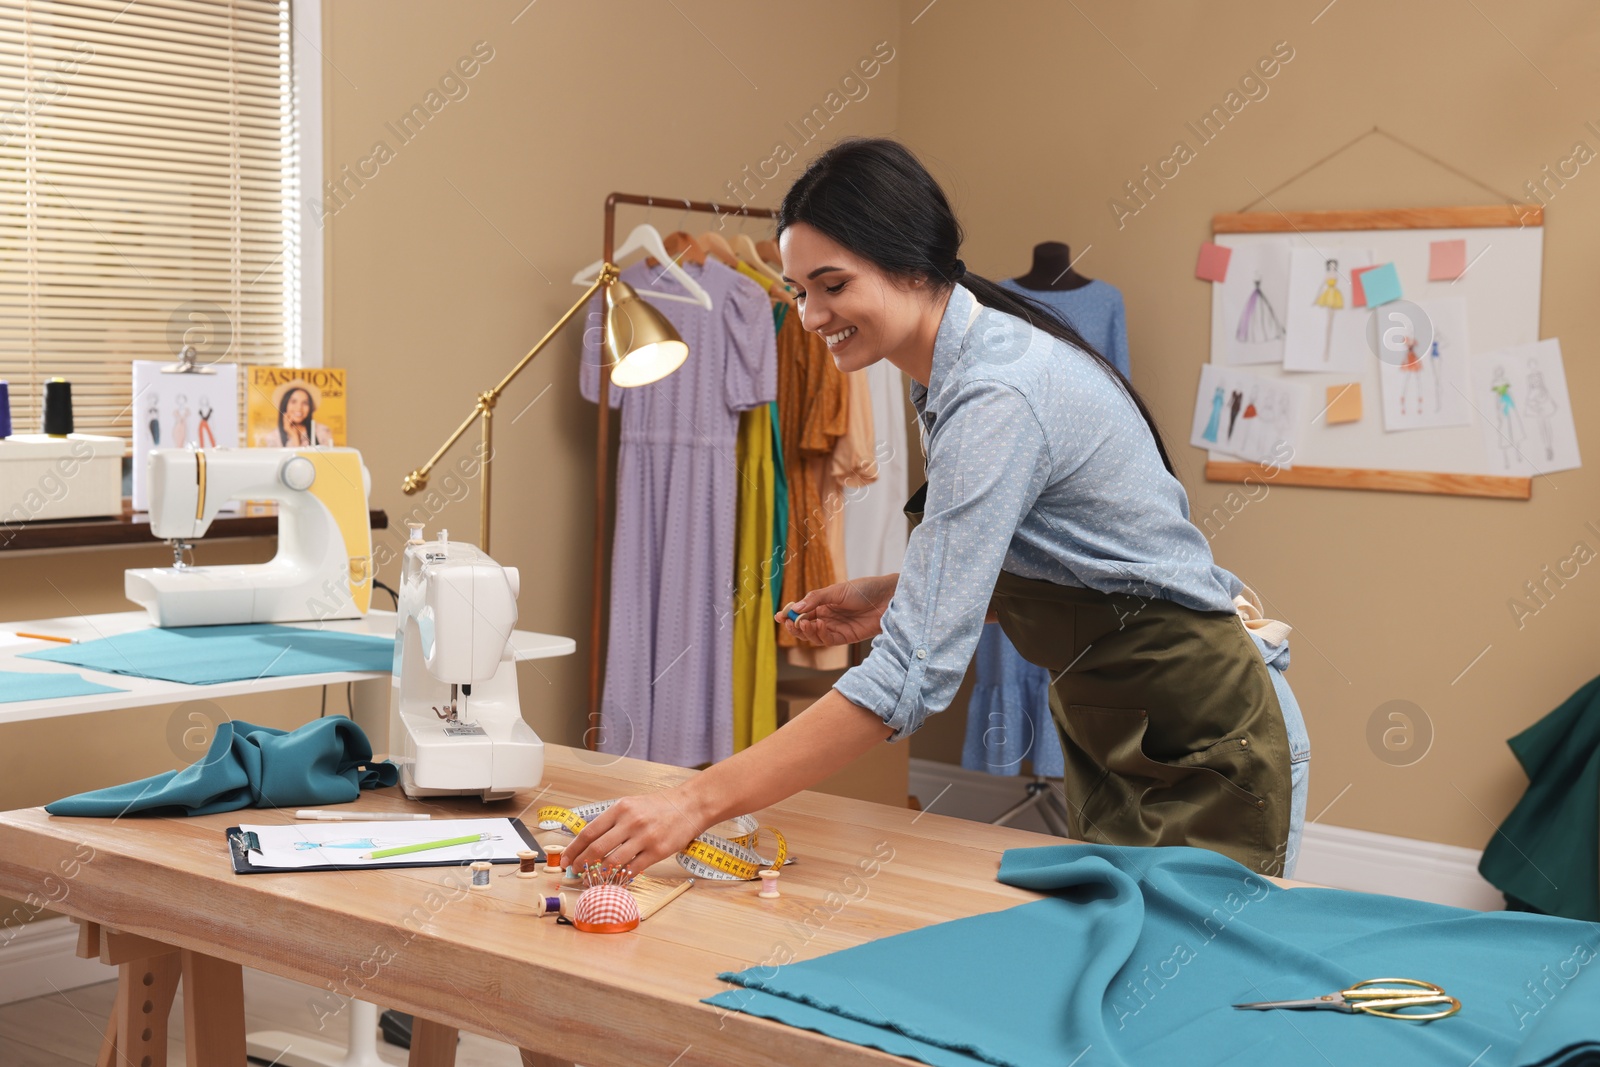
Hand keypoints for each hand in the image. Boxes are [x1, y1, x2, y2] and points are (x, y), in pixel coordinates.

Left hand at [564, 789, 703, 873]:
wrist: (690, 805)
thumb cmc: (660, 806)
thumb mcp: (631, 804)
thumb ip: (612, 820)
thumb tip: (589, 842)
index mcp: (620, 808)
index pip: (589, 832)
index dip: (574, 849)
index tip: (566, 859)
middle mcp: (630, 822)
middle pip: (597, 849)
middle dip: (581, 864)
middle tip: (575, 872)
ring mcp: (644, 838)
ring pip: (613, 862)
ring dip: (599, 874)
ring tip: (594, 879)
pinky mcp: (657, 852)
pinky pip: (633, 870)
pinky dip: (621, 878)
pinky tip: (615, 880)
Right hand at [776, 573, 895, 646]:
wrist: (887, 598)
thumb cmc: (864, 589)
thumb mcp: (836, 591)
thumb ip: (815, 599)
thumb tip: (794, 609)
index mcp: (823, 603)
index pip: (802, 612)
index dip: (790, 615)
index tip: (779, 616)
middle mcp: (828, 617)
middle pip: (805, 626)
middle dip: (795, 626)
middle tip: (789, 623)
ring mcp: (836, 628)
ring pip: (814, 636)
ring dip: (806, 631)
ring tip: (806, 623)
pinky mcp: (846, 637)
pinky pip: (828, 640)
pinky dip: (820, 635)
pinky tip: (818, 626)